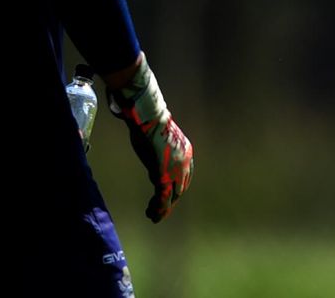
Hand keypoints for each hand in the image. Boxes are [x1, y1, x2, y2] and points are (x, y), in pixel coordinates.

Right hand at [107, 53, 192, 222]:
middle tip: (161, 210)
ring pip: (172, 196)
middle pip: (180, 188)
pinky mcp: (165, 176)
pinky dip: (158, 208)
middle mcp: (185, 163)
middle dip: (170, 200)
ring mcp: (176, 170)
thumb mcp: (157, 141)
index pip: (184, 176)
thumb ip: (159, 154)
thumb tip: (154, 165)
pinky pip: (163, 198)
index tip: (168, 195)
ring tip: (154, 216)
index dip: (176, 187)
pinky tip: (152, 214)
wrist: (148, 119)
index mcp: (186, 153)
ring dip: (163, 209)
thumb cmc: (148, 124)